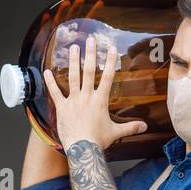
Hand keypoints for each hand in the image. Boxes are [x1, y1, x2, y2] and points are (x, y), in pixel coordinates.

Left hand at [45, 34, 146, 150]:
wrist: (82, 149)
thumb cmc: (98, 141)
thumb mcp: (116, 132)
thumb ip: (130, 127)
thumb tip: (144, 127)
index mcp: (100, 101)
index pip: (108, 77)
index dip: (110, 62)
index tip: (111, 49)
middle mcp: (87, 97)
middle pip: (89, 72)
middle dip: (91, 55)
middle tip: (90, 40)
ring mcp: (73, 101)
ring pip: (73, 77)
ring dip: (73, 61)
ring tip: (73, 48)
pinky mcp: (62, 108)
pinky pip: (55, 93)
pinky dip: (50, 82)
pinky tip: (46, 71)